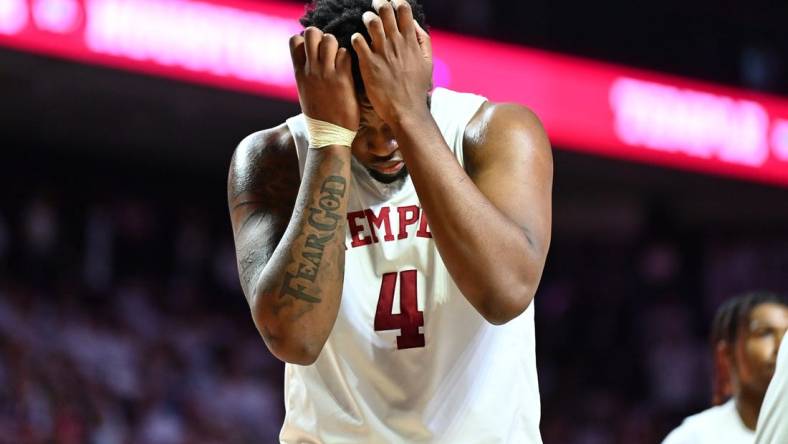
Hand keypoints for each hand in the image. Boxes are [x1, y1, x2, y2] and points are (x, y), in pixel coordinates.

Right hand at [290, 27, 359, 129]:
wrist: (329, 136)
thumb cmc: (319, 117)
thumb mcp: (305, 92)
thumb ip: (307, 74)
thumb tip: (311, 61)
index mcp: (299, 73)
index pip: (294, 40)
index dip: (306, 39)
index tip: (314, 49)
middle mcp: (310, 70)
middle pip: (311, 33)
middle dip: (322, 35)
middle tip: (329, 49)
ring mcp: (326, 73)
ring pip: (330, 39)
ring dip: (337, 45)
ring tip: (340, 59)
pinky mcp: (343, 79)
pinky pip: (346, 54)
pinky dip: (348, 58)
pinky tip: (349, 70)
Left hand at [351, 0, 432, 124]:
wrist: (406, 110)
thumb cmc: (417, 88)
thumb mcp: (428, 63)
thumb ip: (423, 41)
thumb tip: (414, 24)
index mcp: (410, 42)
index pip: (404, 10)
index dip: (397, 2)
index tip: (392, 3)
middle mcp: (396, 43)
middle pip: (386, 11)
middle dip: (379, 4)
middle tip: (375, 5)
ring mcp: (382, 52)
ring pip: (371, 22)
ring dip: (367, 18)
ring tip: (366, 21)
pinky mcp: (368, 63)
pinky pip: (358, 41)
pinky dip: (356, 38)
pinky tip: (357, 42)